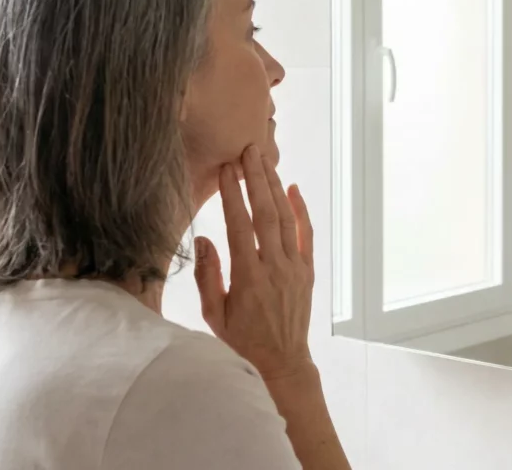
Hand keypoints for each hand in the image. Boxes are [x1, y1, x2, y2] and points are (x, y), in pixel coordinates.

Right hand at [194, 145, 316, 381]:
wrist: (283, 361)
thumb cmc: (242, 339)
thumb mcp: (214, 314)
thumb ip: (208, 275)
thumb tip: (203, 239)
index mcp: (248, 277)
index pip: (240, 226)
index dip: (232, 196)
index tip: (226, 170)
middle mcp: (275, 267)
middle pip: (266, 214)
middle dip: (257, 179)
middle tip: (249, 150)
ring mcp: (295, 267)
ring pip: (286, 219)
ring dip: (276, 187)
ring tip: (265, 161)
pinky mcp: (308, 271)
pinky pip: (307, 235)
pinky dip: (302, 210)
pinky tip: (294, 189)